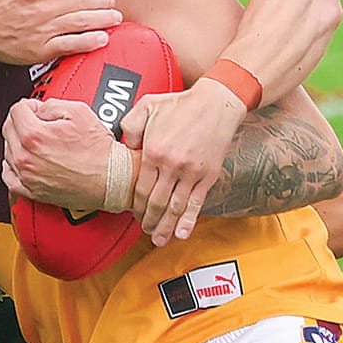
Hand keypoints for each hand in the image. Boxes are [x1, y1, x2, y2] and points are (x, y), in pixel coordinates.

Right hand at [0, 0, 122, 66]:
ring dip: (102, 20)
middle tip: (110, 0)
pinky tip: (102, 39)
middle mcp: (44, 6)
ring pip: (81, 23)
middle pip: (83, 1)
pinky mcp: (42, 49)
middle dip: (102, 0)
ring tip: (115, 17)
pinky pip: (71, 45)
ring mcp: (44, 29)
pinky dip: (88, 42)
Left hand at [2, 98, 118, 213]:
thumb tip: (38, 109)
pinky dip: (12, 166)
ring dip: (18, 142)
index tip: (37, 109)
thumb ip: (50, 104)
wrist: (112, 179)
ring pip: (8, 150)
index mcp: (34, 136)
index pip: (16, 110)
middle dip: (22, 121)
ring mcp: (27, 176)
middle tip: (38, 122)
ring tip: (37, 141)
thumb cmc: (100, 152)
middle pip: (8, 129)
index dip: (29, 106)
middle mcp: (26, 158)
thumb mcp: (78, 112)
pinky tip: (23, 160)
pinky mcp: (32, 192)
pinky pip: (9, 177)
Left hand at [121, 79, 247, 245]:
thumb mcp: (147, 106)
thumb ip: (130, 126)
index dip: (135, 205)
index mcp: (153, 151)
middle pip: (156, 202)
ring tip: (158, 239)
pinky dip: (188, 220)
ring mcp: (191, 172)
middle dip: (148, 220)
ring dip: (165, 226)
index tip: (132, 213)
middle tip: (144, 230)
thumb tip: (125, 147)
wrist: (216, 103)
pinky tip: (182, 233)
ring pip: (175, 207)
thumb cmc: (180, 104)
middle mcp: (171, 165)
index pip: (140, 188)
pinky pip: (196, 203)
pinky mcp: (208, 175)